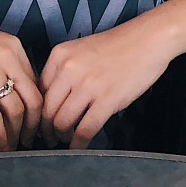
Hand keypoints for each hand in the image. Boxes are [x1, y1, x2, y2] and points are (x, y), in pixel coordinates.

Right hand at [0, 0, 41, 152]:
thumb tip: (15, 94)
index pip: (37, 85)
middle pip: (33, 100)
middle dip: (34, 126)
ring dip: (16, 134)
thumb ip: (5, 66)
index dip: (39, 110)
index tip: (35, 125)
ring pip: (15, 110)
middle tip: (28, 141)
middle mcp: (7, 58)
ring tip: (12, 147)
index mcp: (14, 48)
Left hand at [39, 12, 176, 150]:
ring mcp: (88, 85)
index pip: (38, 91)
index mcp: (59, 56)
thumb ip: (64, 72)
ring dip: (61, 137)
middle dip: (45, 129)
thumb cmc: (117, 46)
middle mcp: (69, 69)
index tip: (40, 122)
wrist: (148, 39)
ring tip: (65, 142)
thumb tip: (53, 101)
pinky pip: (85, 129)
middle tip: (49, 138)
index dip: (37, 111)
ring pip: (62, 122)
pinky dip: (78, 143)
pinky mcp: (107, 100)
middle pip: (47, 110)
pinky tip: (79, 147)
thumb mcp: (80, 51)